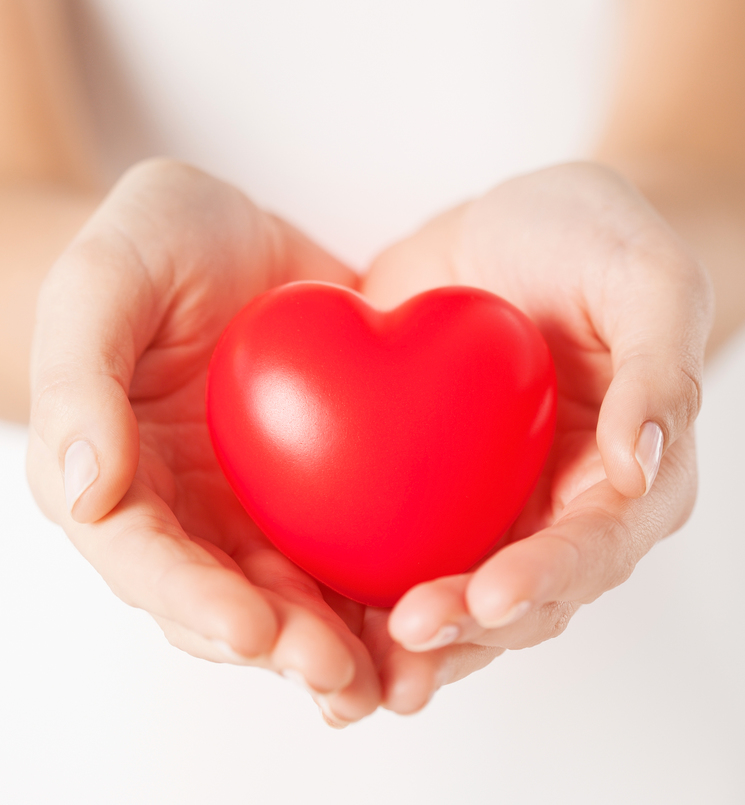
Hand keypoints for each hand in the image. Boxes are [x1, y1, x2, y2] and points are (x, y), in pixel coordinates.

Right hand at [27, 159, 387, 725]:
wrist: (231, 230)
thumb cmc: (153, 243)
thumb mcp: (104, 282)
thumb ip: (80, 380)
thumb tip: (86, 490)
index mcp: (120, 479)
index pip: (146, 562)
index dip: (194, 604)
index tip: (252, 630)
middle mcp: (187, 509)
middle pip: (227, 599)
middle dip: (282, 646)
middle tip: (342, 677)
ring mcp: (254, 502)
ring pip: (293, 590)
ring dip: (338, 641)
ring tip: (391, 677)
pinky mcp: (318, 483)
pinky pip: (350, 540)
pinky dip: (384, 582)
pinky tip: (429, 601)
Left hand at [362, 162, 712, 695]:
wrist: (516, 226)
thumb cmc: (596, 243)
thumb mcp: (646, 282)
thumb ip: (658, 370)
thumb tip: (641, 462)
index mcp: (623, 475)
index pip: (592, 547)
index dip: (545, 580)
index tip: (489, 598)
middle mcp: (554, 505)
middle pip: (517, 595)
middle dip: (464, 629)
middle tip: (404, 641)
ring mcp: (485, 499)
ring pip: (452, 589)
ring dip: (408, 638)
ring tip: (354, 668)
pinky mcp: (421, 481)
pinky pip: (392, 540)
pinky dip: (356, 580)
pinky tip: (313, 602)